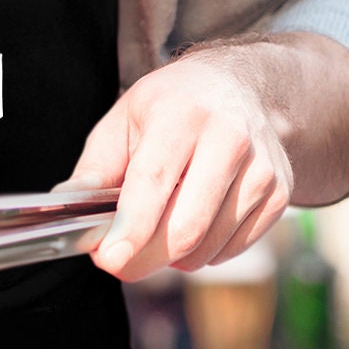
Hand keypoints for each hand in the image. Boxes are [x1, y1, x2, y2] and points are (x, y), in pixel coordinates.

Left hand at [57, 45, 295, 279]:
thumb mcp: (123, 120)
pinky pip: (232, 248)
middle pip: (185, 225)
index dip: (131, 227)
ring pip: (209, 244)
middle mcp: (228, 138)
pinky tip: (190, 225)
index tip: (109, 259)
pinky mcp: (280, 194)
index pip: (154, 180)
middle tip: (118, 261)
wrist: (239, 87)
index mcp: (180, 114)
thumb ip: (96, 168)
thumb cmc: (171, 107)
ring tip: (155, 231)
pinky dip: (202, 252)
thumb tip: (69, 209)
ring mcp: (261, 169)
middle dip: (144, 257)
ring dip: (172, 257)